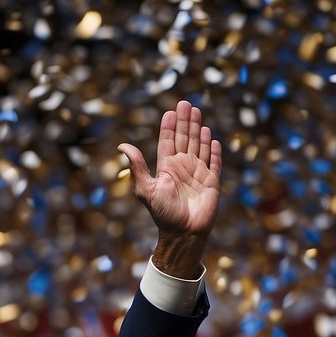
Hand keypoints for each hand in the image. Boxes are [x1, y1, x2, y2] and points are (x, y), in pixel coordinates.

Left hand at [118, 100, 221, 277]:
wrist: (183, 233)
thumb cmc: (163, 213)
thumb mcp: (146, 189)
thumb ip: (137, 167)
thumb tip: (121, 146)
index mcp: (166, 168)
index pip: (168, 142)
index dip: (169, 127)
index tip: (171, 111)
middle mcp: (182, 168)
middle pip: (184, 139)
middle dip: (186, 121)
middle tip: (186, 103)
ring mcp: (198, 174)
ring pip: (199, 146)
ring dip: (199, 130)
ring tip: (198, 113)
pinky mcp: (212, 182)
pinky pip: (214, 162)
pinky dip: (214, 151)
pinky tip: (212, 138)